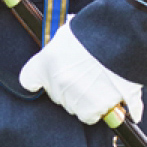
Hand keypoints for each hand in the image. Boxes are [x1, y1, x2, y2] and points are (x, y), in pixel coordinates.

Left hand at [18, 19, 142, 124]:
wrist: (118, 40)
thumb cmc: (93, 31)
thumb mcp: (67, 33)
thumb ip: (60, 48)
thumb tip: (63, 50)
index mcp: (44, 64)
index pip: (28, 79)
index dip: (37, 79)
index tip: (42, 79)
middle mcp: (56, 85)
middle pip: (58, 95)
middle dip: (70, 88)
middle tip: (85, 73)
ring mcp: (74, 100)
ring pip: (77, 108)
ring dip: (87, 99)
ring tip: (101, 81)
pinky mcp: (94, 110)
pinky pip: (94, 115)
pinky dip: (103, 108)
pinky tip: (111, 95)